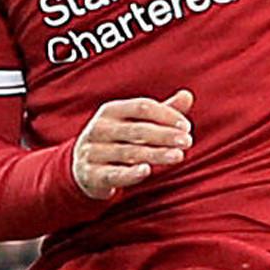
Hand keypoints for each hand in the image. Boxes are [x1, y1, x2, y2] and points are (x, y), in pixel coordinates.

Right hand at [71, 89, 194, 199]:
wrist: (82, 168)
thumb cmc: (116, 141)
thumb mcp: (134, 123)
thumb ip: (160, 111)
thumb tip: (187, 95)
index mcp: (110, 111)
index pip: (141, 107)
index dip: (165, 115)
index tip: (186, 127)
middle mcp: (99, 128)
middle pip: (137, 129)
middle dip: (164, 135)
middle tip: (187, 142)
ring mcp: (92, 151)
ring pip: (129, 152)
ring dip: (156, 154)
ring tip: (178, 156)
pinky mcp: (90, 174)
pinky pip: (113, 173)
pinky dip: (130, 173)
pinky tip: (147, 170)